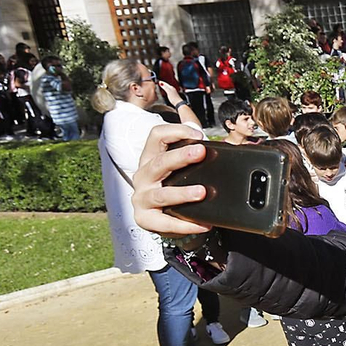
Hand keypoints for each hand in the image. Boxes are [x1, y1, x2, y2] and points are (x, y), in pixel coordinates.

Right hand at [129, 122, 209, 236]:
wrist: (162, 216)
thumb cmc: (171, 184)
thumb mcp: (178, 162)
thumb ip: (188, 139)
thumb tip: (195, 120)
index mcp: (150, 157)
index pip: (156, 136)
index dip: (176, 131)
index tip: (198, 134)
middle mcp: (143, 176)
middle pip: (159, 162)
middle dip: (180, 157)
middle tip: (201, 153)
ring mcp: (142, 198)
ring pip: (161, 194)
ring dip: (182, 193)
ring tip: (201, 192)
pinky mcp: (145, 219)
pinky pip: (166, 223)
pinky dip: (185, 225)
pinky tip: (203, 224)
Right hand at [157, 80, 182, 106]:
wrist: (178, 103)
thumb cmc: (174, 98)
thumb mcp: (168, 91)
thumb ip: (165, 87)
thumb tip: (161, 83)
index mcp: (171, 87)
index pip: (166, 83)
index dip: (162, 82)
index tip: (159, 81)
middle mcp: (172, 89)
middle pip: (167, 85)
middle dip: (163, 84)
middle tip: (160, 82)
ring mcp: (173, 92)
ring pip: (168, 88)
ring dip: (165, 86)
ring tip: (162, 86)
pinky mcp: (173, 95)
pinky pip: (168, 90)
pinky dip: (166, 90)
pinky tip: (166, 91)